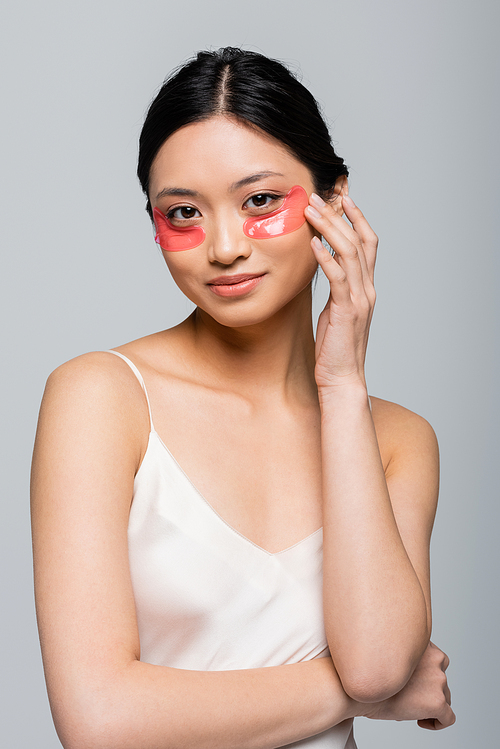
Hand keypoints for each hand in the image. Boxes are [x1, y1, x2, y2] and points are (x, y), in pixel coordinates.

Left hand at [305, 193, 376, 390]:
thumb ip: (335, 287)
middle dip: (338, 215)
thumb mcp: (335, 310)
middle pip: (358, 241)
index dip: (357, 218)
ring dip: (329, 228)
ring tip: (311, 211)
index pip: (367, 243)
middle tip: (317, 196)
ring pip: (349, 253)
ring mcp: (360, 299)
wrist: (342, 378)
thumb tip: (322, 265)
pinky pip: (339, 278)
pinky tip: (313, 244)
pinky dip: (326, 258)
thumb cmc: (335, 347)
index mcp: (365, 287)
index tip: (342, 197)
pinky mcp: (347, 311)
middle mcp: (367, 289)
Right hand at [364, 642, 455, 729]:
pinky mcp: (438, 702)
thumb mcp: (387, 654)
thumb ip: (404, 656)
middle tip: (409, 697)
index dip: (425, 674)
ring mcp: (438, 680)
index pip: (436, 659)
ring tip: (410, 709)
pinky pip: (448, 718)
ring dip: (431, 704)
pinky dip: (437, 723)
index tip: (412, 683)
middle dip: (428, 690)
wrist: (356, 690)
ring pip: (445, 697)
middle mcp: (434, 658)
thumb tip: (409, 671)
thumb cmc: (366, 675)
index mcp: (423, 644)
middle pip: (441, 679)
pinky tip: (420, 721)